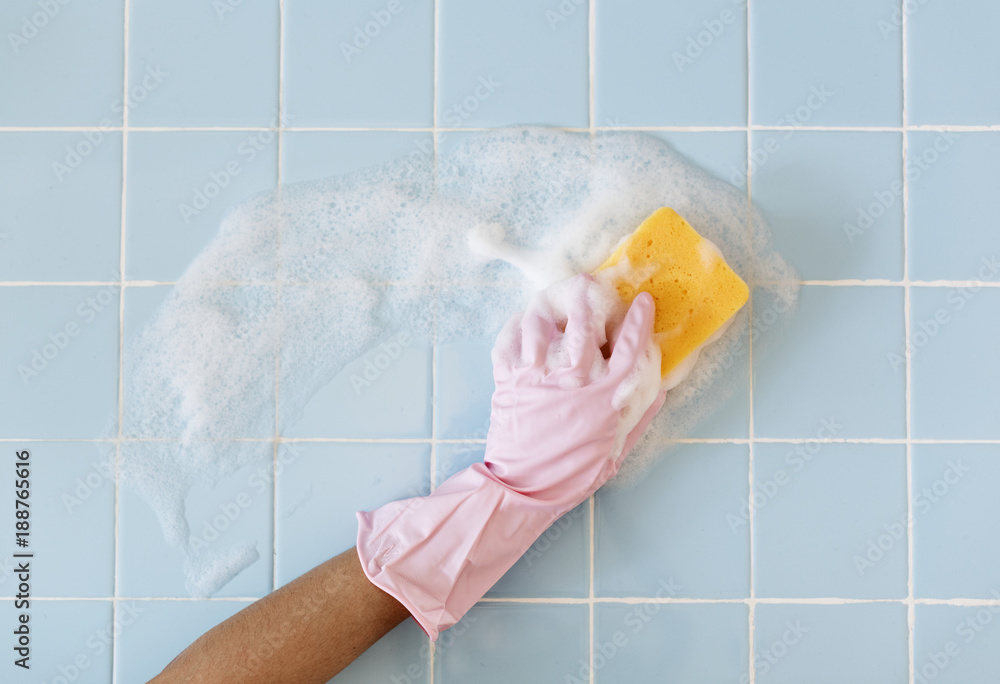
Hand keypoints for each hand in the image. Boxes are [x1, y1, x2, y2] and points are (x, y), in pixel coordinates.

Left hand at [484, 273, 664, 504]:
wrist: (524, 488)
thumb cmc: (574, 473)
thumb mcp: (617, 449)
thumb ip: (639, 416)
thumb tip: (658, 389)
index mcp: (606, 396)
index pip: (631, 345)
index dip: (640, 319)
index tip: (643, 301)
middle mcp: (574, 380)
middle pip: (584, 320)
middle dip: (589, 295)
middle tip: (590, 284)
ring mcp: (538, 377)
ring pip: (543, 323)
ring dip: (548, 307)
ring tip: (552, 302)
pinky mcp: (509, 379)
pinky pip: (509, 340)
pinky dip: (515, 326)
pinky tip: (523, 323)